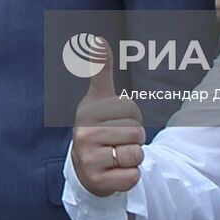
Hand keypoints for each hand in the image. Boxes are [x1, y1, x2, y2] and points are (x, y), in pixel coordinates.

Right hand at [71, 39, 145, 196]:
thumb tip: (98, 38)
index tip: (116, 121)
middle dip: (134, 138)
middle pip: (136, 132)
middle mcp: (83, 135)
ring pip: (136, 154)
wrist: (86, 167)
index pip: (131, 109)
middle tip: (117, 142)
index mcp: (87, 112)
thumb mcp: (99, 98)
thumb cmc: (98, 127)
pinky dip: (131, 176)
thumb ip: (100, 69)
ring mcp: (89, 160)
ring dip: (134, 158)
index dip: (132, 116)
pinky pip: (133, 176)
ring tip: (117, 156)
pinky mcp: (98, 182)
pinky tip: (115, 172)